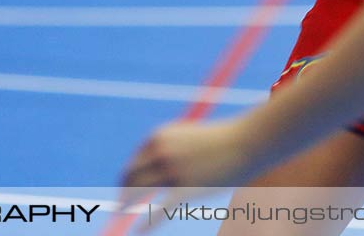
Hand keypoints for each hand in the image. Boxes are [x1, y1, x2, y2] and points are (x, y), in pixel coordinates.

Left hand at [117, 116, 259, 226]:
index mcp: (159, 137)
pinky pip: (160, 210)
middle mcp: (161, 152)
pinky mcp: (186, 189)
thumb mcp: (189, 138)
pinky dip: (148, 222)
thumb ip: (170, 148)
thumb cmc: (220, 140)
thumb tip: (155, 166)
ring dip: (127, 203)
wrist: (244, 142)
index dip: (127, 177)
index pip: (134, 161)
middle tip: (119, 204)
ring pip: (140, 191)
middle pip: (131, 176)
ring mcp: (172, 170)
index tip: (124, 188)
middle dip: (123, 191)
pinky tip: (138, 230)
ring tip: (120, 212)